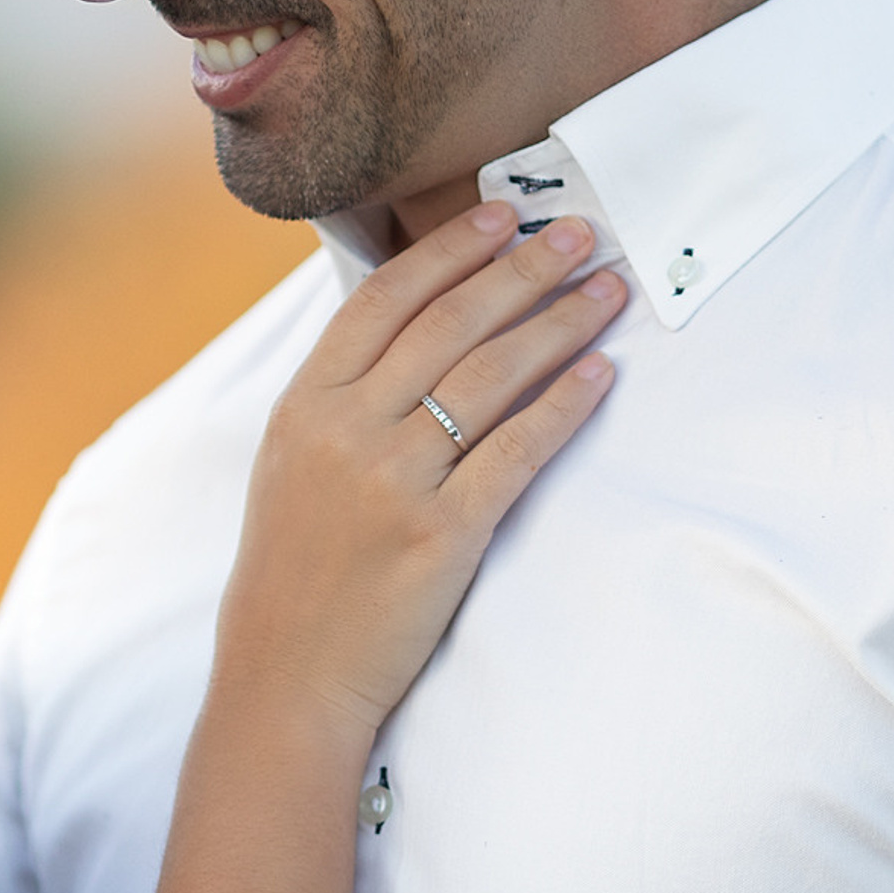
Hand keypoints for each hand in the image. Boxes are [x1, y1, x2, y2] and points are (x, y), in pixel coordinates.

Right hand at [215, 206, 620, 741]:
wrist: (286, 676)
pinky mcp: (443, 536)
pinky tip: (600, 375)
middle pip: (449, 324)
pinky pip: (516, 452)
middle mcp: (347, 430)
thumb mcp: (291, 463)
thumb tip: (411, 326)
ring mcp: (394, 481)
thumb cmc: (295, 571)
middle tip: (579, 235)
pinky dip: (564, 407)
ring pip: (491, 377)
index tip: (503, 216)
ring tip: (607, 293)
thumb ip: (342, 396)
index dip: (450, 250)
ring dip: (559, 325)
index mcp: (305, 404)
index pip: (383, 298)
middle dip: (523, 270)